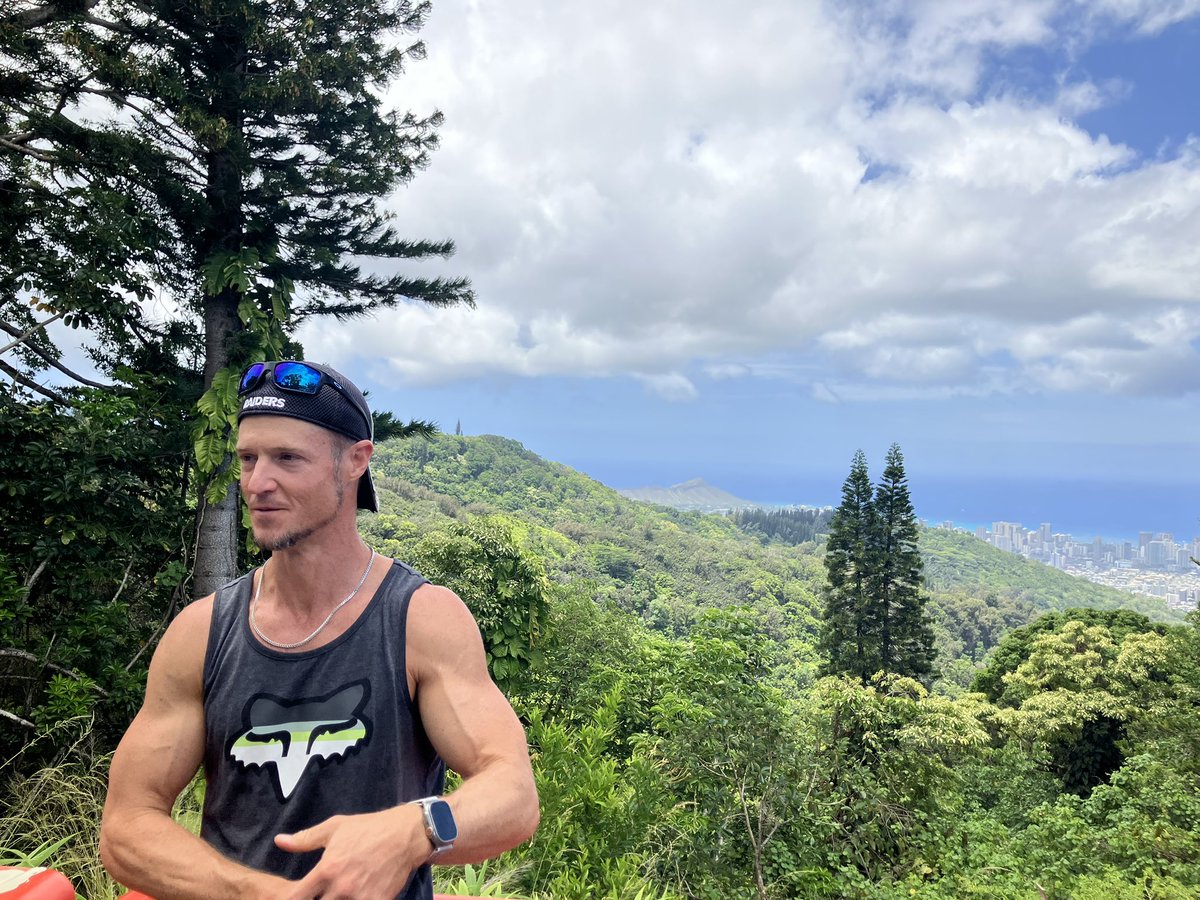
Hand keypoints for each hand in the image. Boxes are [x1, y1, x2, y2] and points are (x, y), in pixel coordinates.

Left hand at [274, 806, 429, 899]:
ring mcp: (360, 898)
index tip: (295, 896)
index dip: (291, 899)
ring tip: (338, 893)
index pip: (296, 897)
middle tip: (320, 892)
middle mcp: (341, 889)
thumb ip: (305, 839)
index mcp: (326, 870)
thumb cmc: (368, 828)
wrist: (406, 835)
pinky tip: (356, 896)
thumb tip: (279, 841)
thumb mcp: (335, 828)